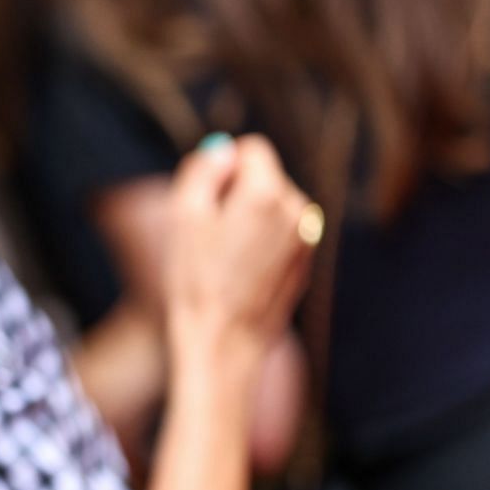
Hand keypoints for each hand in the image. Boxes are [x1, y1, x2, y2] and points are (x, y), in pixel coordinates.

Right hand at [163, 133, 315, 364]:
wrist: (225, 341)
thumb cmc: (197, 280)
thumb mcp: (183, 216)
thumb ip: (203, 171)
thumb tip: (223, 150)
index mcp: (266, 193)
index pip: (251, 149)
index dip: (223, 167)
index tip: (205, 198)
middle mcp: (296, 208)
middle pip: (264, 177)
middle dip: (237, 194)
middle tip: (208, 233)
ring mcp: (306, 237)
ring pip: (273, 206)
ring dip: (249, 219)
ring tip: (224, 257)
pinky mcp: (305, 261)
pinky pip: (281, 234)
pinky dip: (261, 243)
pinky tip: (240, 273)